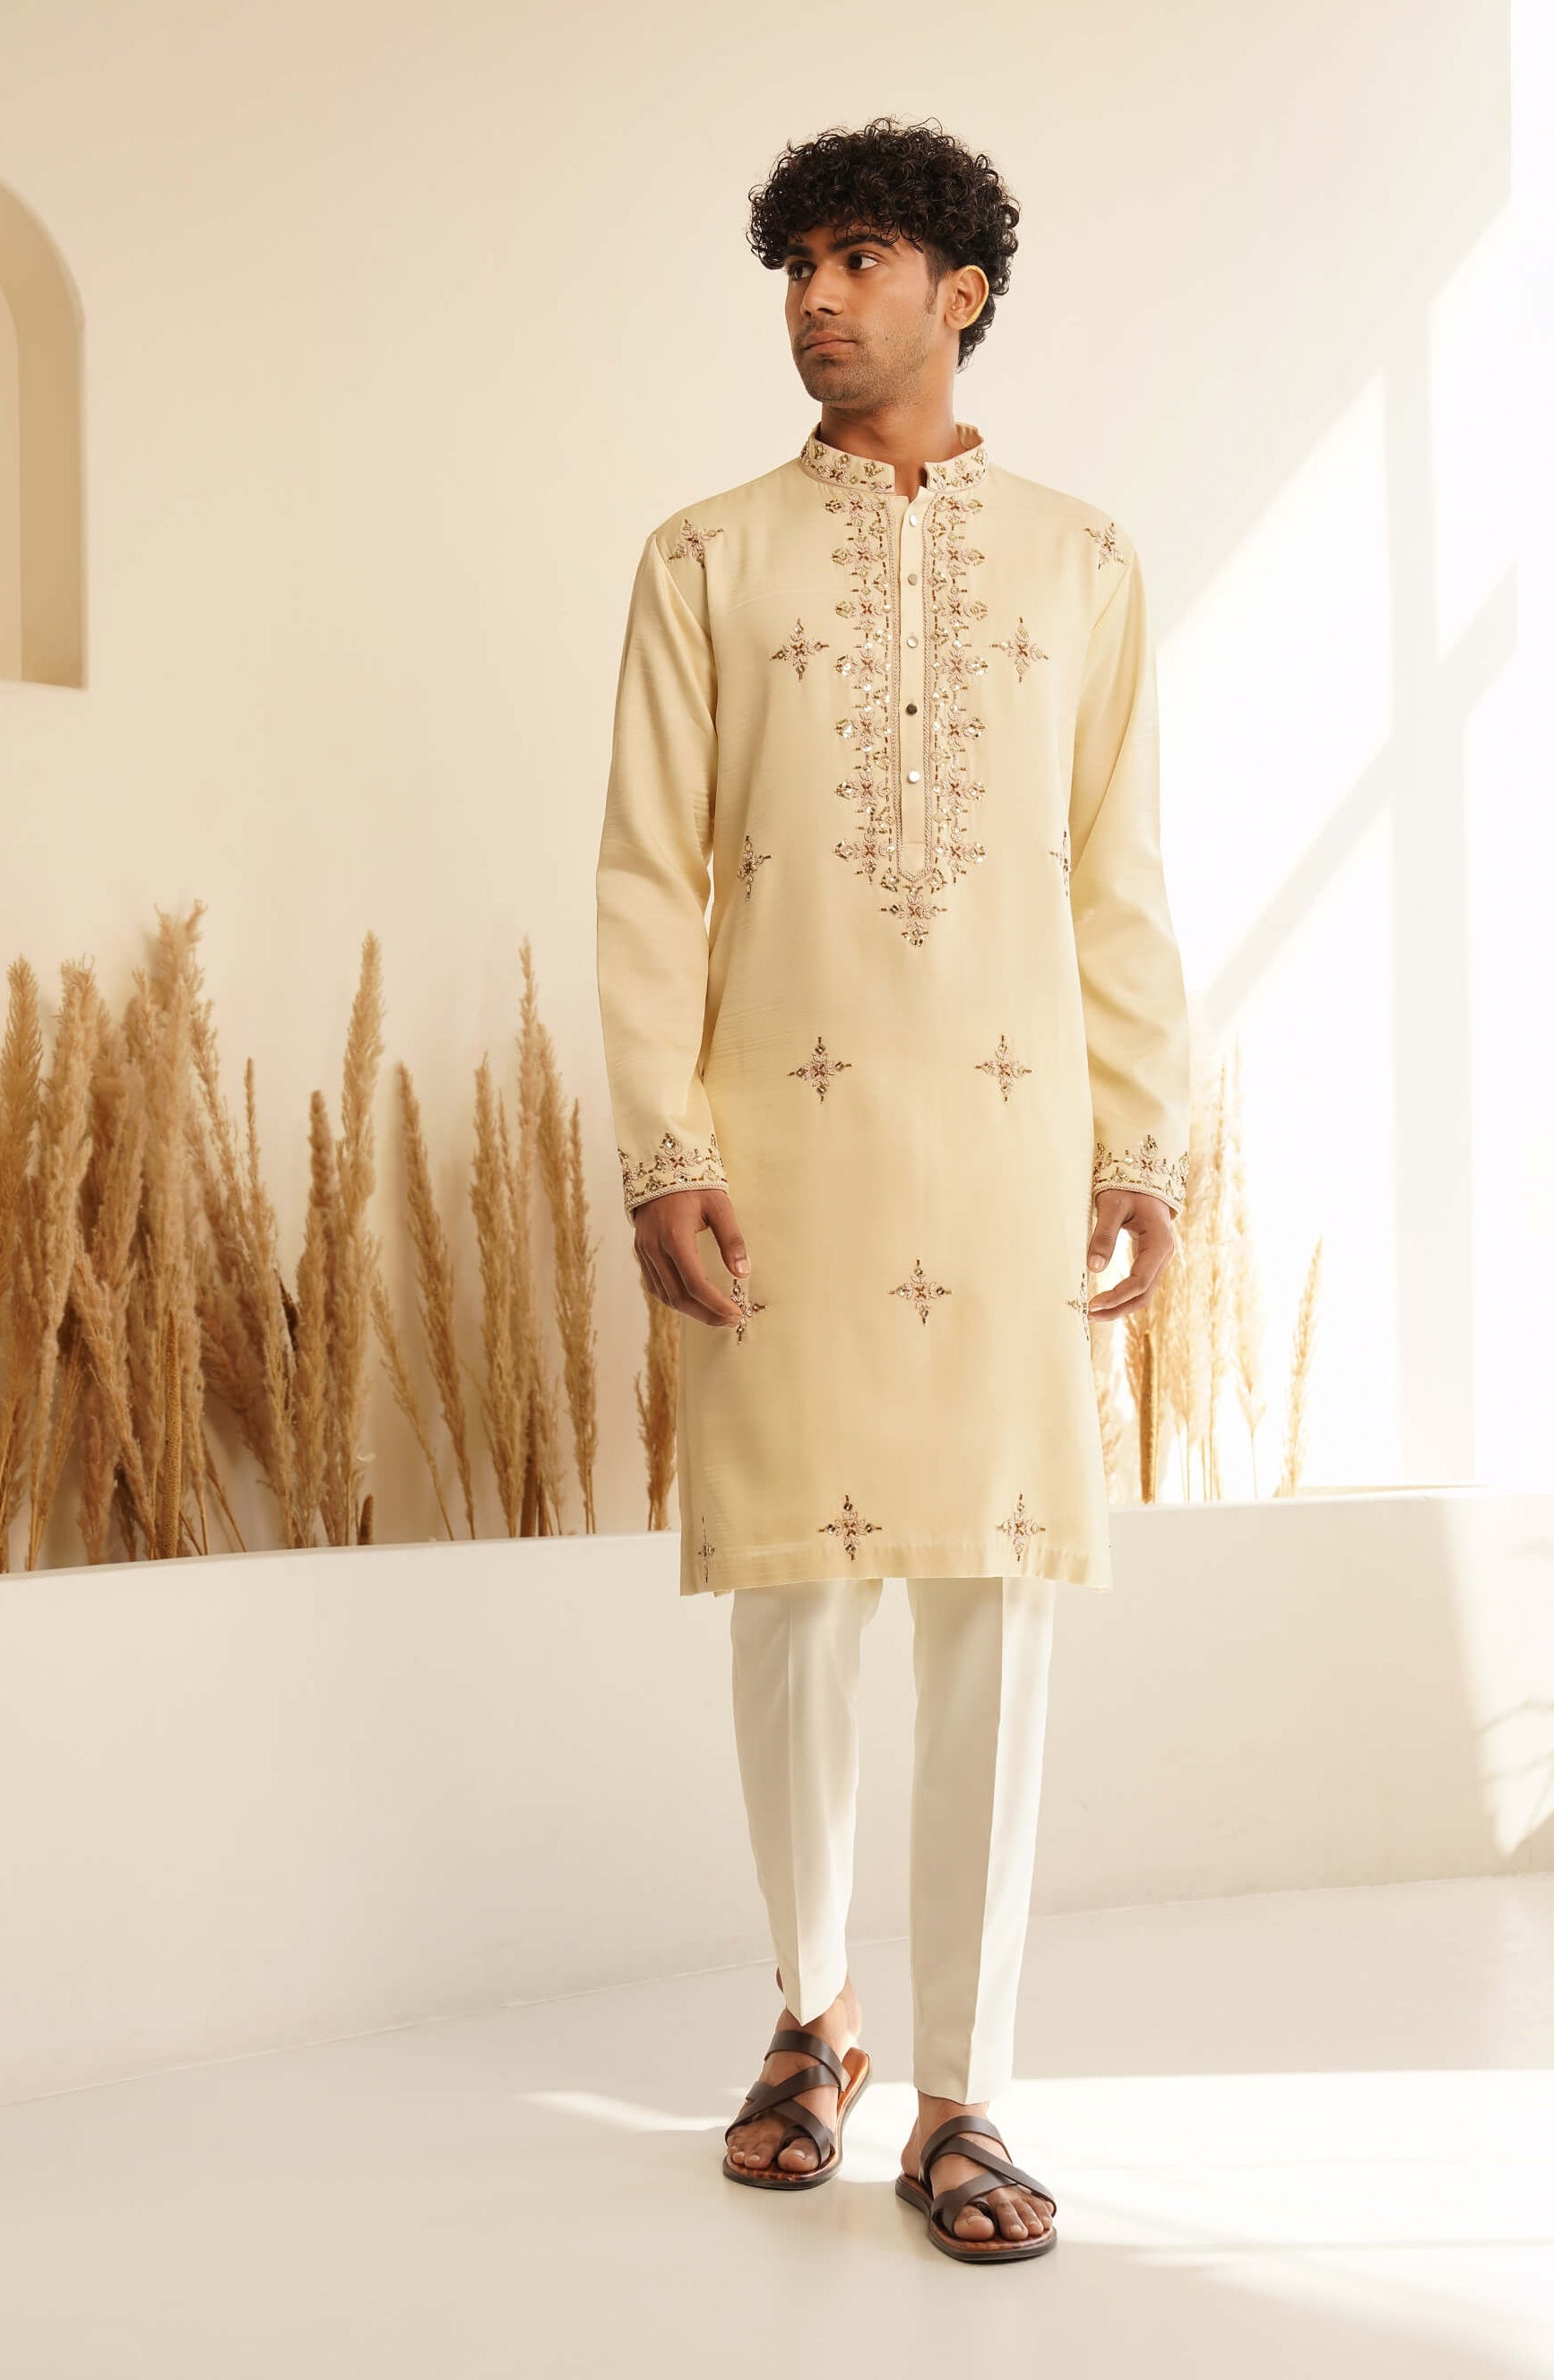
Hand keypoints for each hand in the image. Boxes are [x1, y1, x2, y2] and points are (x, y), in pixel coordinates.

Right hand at [633, 1185, 750, 1327]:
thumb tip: (743, 1273)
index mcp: (675, 1236)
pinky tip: (692, 1300)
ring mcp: (644, 1251)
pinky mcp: (641, 1251)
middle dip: (706, 1313)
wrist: (660, 1165)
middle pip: (678, 1296)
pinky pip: (655, 1285)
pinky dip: (674, 1298)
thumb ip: (732, 1240)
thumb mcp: (719, 1206)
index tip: (736, 1313)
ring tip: (715, 1314)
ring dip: (690, 1310)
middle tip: (730, 1319)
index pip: (695, 1283)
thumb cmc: (694, 1184)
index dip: (716, 1304)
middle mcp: (655, 1248)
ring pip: (664, 1295)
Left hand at [1085, 1187, 1175, 1320]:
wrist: (1143, 1176)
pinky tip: (1106, 1300)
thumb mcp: (1111, 1206)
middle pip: (1144, 1294)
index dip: (1116, 1296)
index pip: (1139, 1281)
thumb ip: (1103, 1235)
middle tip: (1090, 1315)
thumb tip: (1093, 1268)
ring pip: (1144, 1293)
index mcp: (1159, 1243)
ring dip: (1121, 1306)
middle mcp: (1163, 1254)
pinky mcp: (1150, 1258)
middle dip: (1118, 1309)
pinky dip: (1124, 1296)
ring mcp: (1158, 1258)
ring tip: (1094, 1313)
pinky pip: (1140, 1284)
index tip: (1092, 1304)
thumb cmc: (1127, 1187)